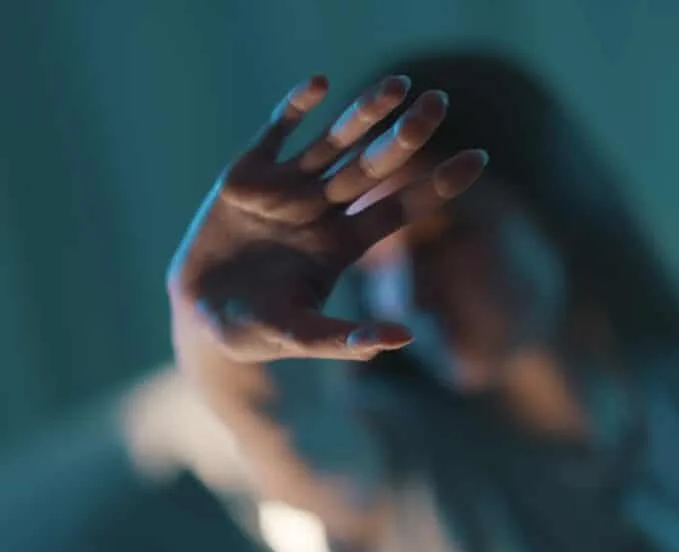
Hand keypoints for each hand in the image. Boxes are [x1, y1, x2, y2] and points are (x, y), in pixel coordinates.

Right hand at [167, 74, 487, 362]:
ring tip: (398, 85)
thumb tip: (404, 338)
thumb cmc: (253, 330)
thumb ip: (345, 338)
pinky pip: (276, 132)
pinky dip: (295, 108)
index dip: (437, 186)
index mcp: (343, 244)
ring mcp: (286, 188)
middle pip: (373, 167)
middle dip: (406, 137)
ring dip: (363, 113)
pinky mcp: (246, 174)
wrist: (197, 312)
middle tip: (440, 103)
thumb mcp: (299, 336)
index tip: (479, 158)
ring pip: (333, 142)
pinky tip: (320, 84)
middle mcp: (322, 210)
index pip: (399, 209)